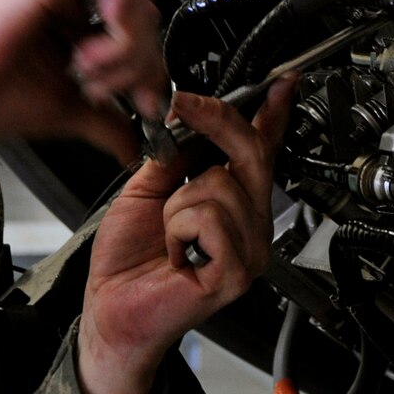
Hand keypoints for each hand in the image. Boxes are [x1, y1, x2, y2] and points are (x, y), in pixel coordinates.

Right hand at [0, 0, 166, 160]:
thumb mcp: (61, 109)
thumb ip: (102, 119)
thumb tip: (131, 144)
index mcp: (70, 22)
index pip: (137, 28)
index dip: (149, 66)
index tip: (146, 103)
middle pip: (142, 8)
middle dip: (138, 58)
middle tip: (106, 87)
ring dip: (125, 34)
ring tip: (88, 67)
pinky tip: (97, 35)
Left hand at [76, 79, 296, 393]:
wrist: (110, 309)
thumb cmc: (127, 261)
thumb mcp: (147, 189)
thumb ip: (175, 156)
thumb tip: (191, 119)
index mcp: (232, 204)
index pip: (261, 151)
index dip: (272, 114)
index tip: (283, 84)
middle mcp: (250, 225)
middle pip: (250, 153)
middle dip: (213, 122)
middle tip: (184, 108)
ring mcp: (249, 250)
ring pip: (220, 184)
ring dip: (178, 204)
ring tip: (170, 236)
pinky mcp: (237, 272)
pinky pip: (209, 218)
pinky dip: (178, 229)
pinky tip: (176, 254)